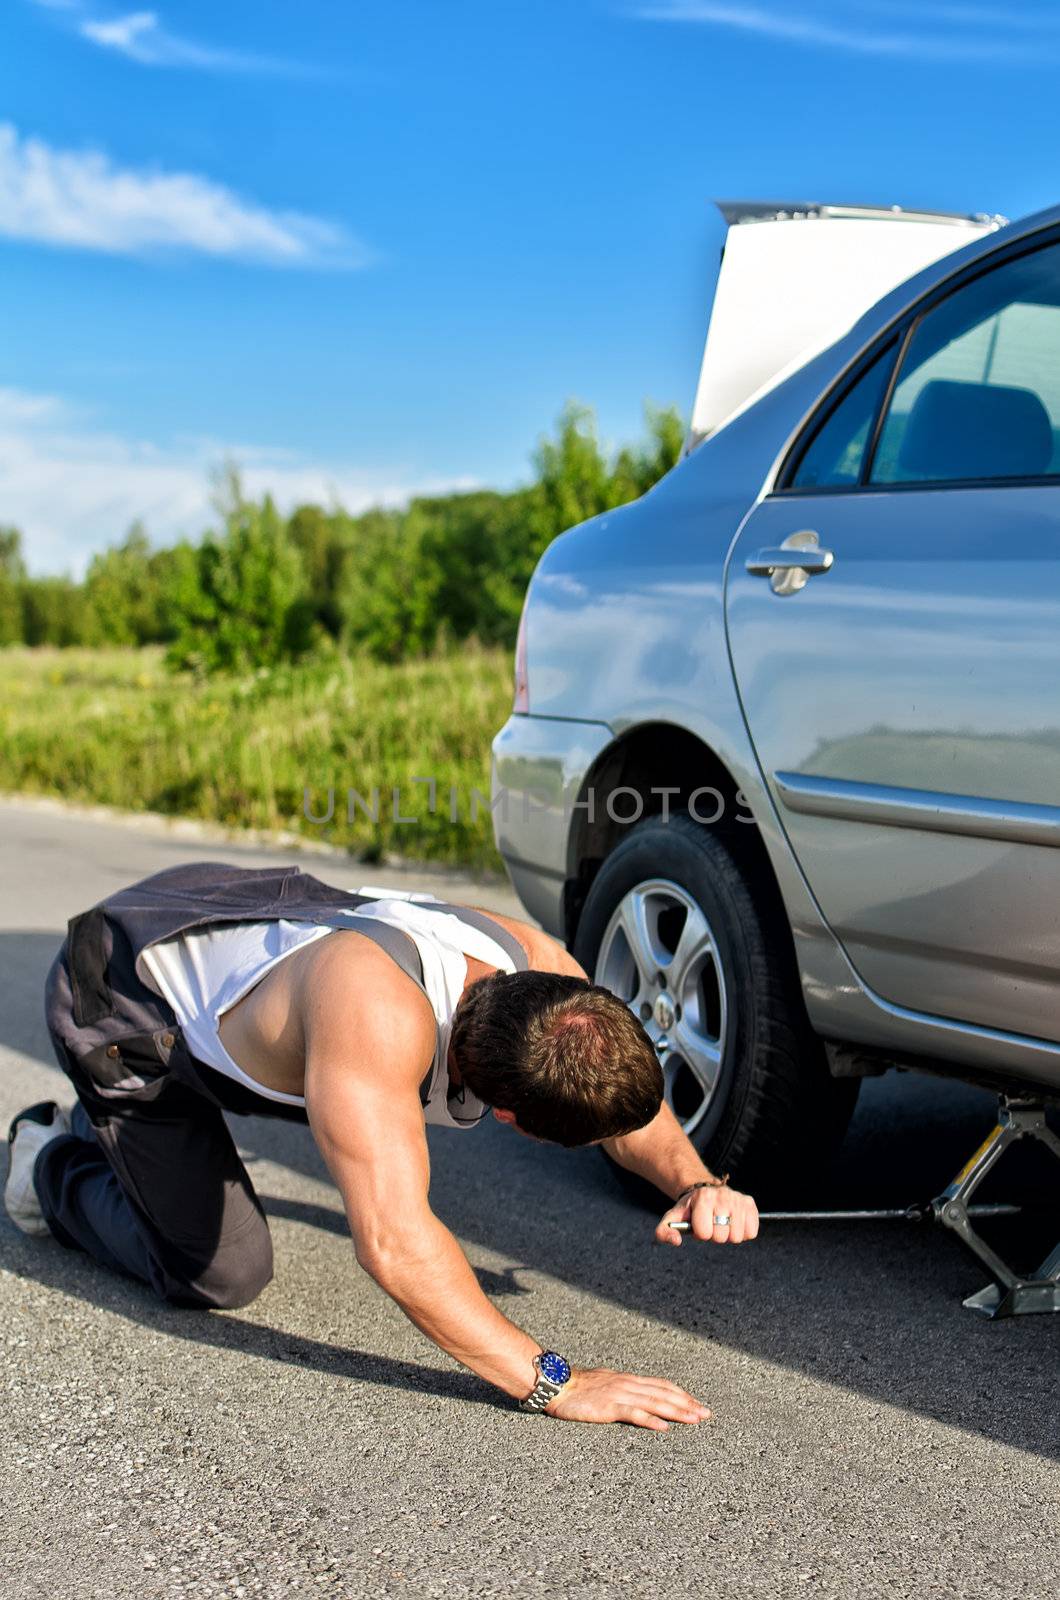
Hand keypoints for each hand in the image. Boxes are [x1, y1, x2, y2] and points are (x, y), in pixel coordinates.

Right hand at [546, 1366, 710, 1431]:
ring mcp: (620, 1394)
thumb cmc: (577, 1386)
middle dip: (687, 1403)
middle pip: (664, 1393)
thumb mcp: (605, 1383)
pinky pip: (634, 1413)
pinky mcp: (609, 1407)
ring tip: (694, 1419)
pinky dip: (651, 1420)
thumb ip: (622, 1388)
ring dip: (677, 1411)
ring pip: (655, 1402)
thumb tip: (636, 1395)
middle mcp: (628, 1384)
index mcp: (628, 1379)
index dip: (681, 1394)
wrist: (556, 1383)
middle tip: (706, 1414)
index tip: (697, 1403)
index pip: (661, 1385)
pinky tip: (664, 1427)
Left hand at [655, 1183, 758, 1246]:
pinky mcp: (749, 1203)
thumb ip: (664, 1232)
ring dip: (728, 1235)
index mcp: (702, 1198)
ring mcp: (737, 1199)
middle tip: (711, 1224)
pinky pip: (751, 1232)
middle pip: (722, 1237)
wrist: (704, 1191)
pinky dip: (742, 1233)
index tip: (699, 1224)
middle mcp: (722, 1196)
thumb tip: (676, 1241)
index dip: (700, 1233)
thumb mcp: (672, 1218)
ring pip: (737, 1236)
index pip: (705, 1233)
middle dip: (714, 1235)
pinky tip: (734, 1223)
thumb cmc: (689, 1209)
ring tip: (722, 1223)